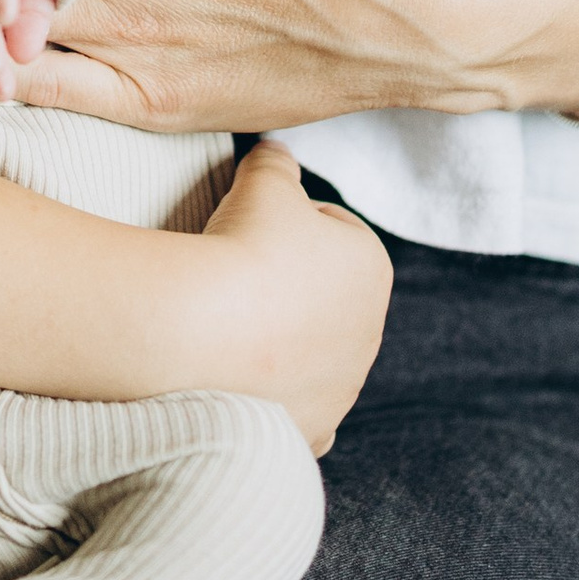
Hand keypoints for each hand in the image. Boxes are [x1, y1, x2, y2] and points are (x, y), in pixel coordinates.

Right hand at [197, 141, 389, 451]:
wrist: (205, 331)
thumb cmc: (243, 247)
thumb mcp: (263, 181)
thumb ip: (277, 162)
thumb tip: (276, 151)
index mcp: (373, 268)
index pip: (334, 232)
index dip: (288, 223)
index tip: (251, 229)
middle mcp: (371, 333)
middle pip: (324, 299)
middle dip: (288, 287)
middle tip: (234, 276)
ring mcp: (343, 388)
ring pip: (311, 357)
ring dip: (279, 342)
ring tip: (228, 326)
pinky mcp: (312, 429)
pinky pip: (294, 407)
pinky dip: (272, 396)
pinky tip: (242, 380)